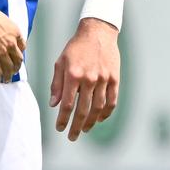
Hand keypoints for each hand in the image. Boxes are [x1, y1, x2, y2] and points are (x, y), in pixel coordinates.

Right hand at [0, 4, 25, 83]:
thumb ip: (1, 28)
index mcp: (14, 32)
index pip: (22, 46)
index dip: (19, 53)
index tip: (16, 57)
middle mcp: (11, 43)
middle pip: (17, 60)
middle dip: (16, 67)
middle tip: (13, 71)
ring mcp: (2, 53)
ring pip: (8, 69)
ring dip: (7, 76)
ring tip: (6, 80)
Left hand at [50, 19, 120, 139]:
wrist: (97, 32)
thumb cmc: (75, 48)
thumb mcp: (60, 63)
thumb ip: (56, 84)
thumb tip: (54, 105)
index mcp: (73, 75)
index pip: (67, 104)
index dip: (63, 119)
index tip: (60, 128)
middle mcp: (89, 79)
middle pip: (83, 110)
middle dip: (76, 126)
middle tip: (72, 137)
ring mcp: (104, 79)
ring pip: (99, 108)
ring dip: (91, 121)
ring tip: (84, 129)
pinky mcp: (115, 79)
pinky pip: (112, 100)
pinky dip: (106, 113)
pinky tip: (99, 119)